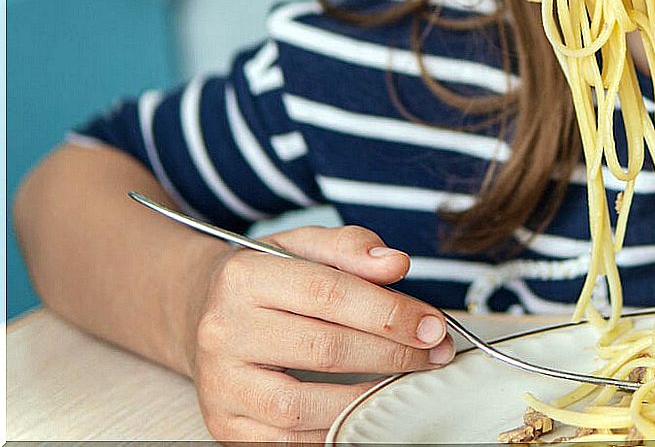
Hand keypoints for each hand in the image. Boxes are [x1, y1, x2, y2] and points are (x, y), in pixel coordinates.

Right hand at [185, 224, 454, 442]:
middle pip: (324, 350)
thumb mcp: (303, 245)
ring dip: (367, 398)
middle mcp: (224, 331)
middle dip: (392, 354)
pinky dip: (333, 431)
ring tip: (404, 382)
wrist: (203, 314)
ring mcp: (221, 384)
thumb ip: (351, 247)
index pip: (330, 294)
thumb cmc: (269, 278)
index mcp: (245, 277)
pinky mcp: (224, 425)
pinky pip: (287, 443)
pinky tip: (365, 410)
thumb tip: (396, 264)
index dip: (389, 313)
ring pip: (304, 405)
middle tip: (434, 354)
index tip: (432, 324)